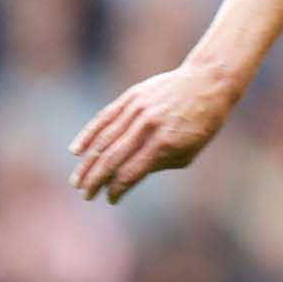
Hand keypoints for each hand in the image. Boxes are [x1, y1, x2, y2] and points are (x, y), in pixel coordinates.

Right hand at [68, 63, 238, 203]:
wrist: (207, 82)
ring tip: (77, 181)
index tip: (111, 199)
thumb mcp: (189, 150)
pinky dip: (88, 135)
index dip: (118, 189)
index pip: (131, 172)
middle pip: (112, 159)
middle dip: (96, 180)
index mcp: (164, 143)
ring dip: (87, 163)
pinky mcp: (131, 97)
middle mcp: (147, 126)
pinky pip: (104, 118)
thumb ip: (159, 164)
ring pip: (103, 140)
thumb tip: (128, 176)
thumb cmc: (202, 123)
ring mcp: (137, 110)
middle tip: (85, 195)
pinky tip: (76, 151)